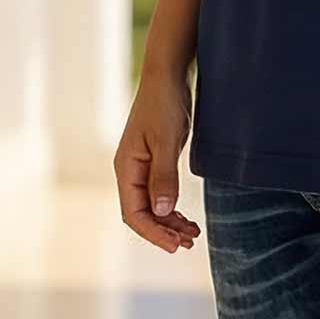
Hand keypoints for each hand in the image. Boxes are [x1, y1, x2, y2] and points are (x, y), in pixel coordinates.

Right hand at [113, 66, 202, 253]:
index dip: (154, 233)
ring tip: (193, 234)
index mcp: (126, 168)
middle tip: (190, 242)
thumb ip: (163, 176)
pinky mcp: (155, 158)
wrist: (168, 73)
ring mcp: (142, 165)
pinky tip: (187, 216)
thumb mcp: (167, 140)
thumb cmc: (164, 102)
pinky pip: (160, 192)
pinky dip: (172, 206)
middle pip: (142, 213)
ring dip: (170, 222)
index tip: (175, 246)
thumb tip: (163, 211)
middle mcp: (130, 170)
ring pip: (152, 205)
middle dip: (164, 231)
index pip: (134, 214)